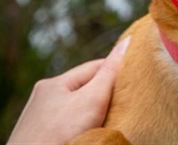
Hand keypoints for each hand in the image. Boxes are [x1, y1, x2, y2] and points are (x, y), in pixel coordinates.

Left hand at [8, 35, 130, 144]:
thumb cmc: (58, 135)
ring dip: (93, 113)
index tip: (138, 76)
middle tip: (129, 101)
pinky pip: (67, 126)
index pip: (94, 68)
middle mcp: (43, 99)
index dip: (117, 69)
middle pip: (84, 89)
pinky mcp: (41, 139)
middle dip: (105, 94)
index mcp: (52, 83)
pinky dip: (82, 128)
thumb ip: (110, 73)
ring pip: (76, 109)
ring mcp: (40, 121)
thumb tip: (129, 41)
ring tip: (112, 120)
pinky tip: (90, 135)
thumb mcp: (92, 100)